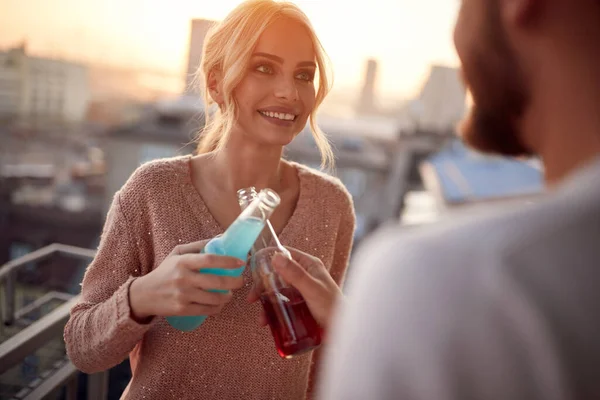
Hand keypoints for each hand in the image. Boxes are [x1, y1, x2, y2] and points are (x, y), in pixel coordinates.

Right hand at [129, 240, 244, 321]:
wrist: (143, 295)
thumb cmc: (165, 271)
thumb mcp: (177, 254)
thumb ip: (197, 246)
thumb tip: (219, 239)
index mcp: (183, 262)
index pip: (210, 259)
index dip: (228, 261)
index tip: (241, 262)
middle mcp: (183, 278)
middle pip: (216, 281)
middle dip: (234, 282)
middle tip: (240, 281)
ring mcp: (183, 295)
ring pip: (214, 298)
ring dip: (227, 297)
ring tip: (230, 293)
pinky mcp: (182, 310)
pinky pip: (206, 310)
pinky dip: (217, 308)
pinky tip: (220, 304)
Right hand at [247, 247, 341, 329]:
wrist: (342, 330)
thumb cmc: (333, 307)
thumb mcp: (312, 289)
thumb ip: (295, 274)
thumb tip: (276, 257)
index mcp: (309, 265)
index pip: (285, 254)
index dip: (268, 259)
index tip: (254, 268)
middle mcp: (304, 275)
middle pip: (277, 274)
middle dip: (263, 286)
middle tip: (253, 298)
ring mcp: (301, 290)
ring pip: (278, 291)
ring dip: (266, 303)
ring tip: (262, 319)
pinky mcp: (299, 305)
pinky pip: (282, 304)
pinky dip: (273, 312)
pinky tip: (268, 323)